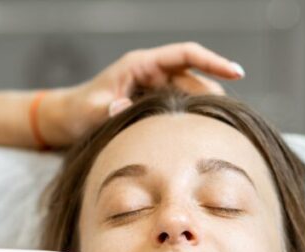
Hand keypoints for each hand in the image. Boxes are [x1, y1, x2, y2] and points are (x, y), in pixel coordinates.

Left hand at [43, 42, 244, 145]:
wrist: (68, 121)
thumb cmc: (78, 112)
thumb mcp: (90, 112)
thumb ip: (107, 112)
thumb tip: (124, 110)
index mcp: (141, 65)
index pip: (186, 55)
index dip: (213, 62)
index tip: (236, 72)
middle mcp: (154, 74)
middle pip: (196, 80)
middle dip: (214, 97)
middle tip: (229, 122)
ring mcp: (157, 91)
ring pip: (192, 98)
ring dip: (203, 114)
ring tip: (217, 136)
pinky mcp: (156, 108)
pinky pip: (182, 112)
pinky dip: (191, 124)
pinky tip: (200, 142)